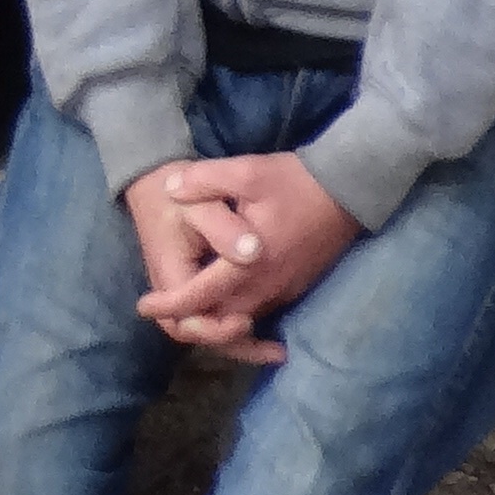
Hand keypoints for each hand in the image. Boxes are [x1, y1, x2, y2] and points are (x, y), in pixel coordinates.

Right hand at [123, 163, 259, 356]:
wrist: (154, 182)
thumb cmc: (174, 193)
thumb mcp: (199, 202)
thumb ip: (224, 228)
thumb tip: (253, 252)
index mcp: (171, 271)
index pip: (185, 315)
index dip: (214, 327)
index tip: (246, 321)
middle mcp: (172, 287)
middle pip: (194, 332)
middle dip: (231, 344)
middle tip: (271, 348)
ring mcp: (181, 288)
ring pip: (204, 329)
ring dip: (237, 344)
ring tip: (277, 352)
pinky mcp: (193, 285)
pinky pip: (210, 317)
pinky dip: (235, 332)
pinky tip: (266, 336)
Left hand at [134, 152, 356, 362]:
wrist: (351, 189)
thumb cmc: (296, 181)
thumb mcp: (246, 171)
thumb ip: (203, 181)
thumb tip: (170, 190)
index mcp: (251, 262)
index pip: (203, 296)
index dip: (171, 305)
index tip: (143, 306)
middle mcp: (269, 285)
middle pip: (222, 321)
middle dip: (190, 323)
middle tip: (161, 312)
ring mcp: (286, 289)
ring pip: (243, 321)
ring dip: (214, 323)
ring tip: (185, 314)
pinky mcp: (297, 287)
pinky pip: (262, 312)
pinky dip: (238, 318)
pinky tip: (223, 310)